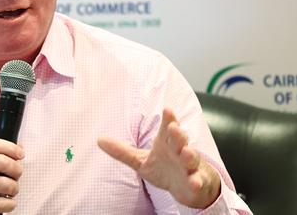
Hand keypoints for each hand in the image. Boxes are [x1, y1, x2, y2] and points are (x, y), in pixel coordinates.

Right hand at [0, 138, 23, 213]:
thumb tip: (17, 148)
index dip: (9, 147)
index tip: (20, 153)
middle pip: (0, 162)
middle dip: (15, 168)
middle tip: (18, 174)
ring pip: (2, 183)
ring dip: (14, 188)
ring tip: (12, 190)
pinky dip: (9, 204)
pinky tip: (7, 203)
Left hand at [98, 108, 220, 207]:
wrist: (188, 187)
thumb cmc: (164, 168)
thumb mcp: (141, 160)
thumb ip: (122, 151)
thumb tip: (99, 140)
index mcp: (166, 143)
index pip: (167, 128)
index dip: (168, 119)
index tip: (167, 109)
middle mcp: (179, 151)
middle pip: (180, 140)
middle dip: (178, 134)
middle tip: (173, 127)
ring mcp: (190, 166)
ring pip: (191, 158)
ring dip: (190, 155)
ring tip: (187, 152)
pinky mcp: (196, 181)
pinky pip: (197, 181)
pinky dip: (197, 181)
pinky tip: (194, 182)